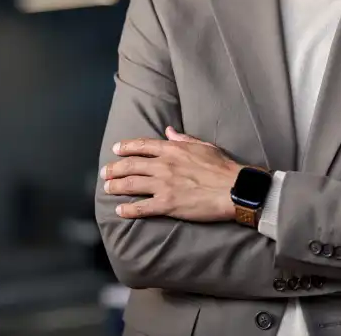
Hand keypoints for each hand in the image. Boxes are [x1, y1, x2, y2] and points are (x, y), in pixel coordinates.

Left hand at [101, 127, 240, 221]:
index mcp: (172, 149)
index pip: (142, 145)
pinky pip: (142, 207)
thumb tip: (168, 130)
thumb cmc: (222, 167)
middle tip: (105, 172)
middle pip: (131, 165)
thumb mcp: (203, 145)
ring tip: (107, 188)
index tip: (116, 149)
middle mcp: (164, 165)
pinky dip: (128, 210)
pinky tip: (119, 211)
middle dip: (114, 168)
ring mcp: (164, 185)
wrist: (234, 189)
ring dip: (116, 186)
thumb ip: (183, 138)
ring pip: (131, 184)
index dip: (126, 147)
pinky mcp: (167, 204)